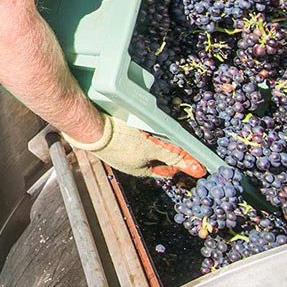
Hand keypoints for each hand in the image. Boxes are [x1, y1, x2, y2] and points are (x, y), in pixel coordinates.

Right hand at [63, 114, 205, 178]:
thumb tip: (198, 169)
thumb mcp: (154, 148)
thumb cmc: (120, 140)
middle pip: (153, 155)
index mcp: (139, 169)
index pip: (165, 169)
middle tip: (170, 133)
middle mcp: (127, 162)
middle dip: (163, 145)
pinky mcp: (108, 135)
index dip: (178, 162)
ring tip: (153, 122)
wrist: (88, 126)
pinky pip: (127, 133)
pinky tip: (135, 117)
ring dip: (149, 134)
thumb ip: (176, 157)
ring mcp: (117, 149)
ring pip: (140, 143)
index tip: (187, 153)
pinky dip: (135, 127)